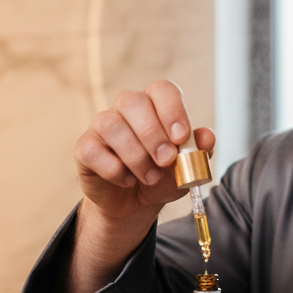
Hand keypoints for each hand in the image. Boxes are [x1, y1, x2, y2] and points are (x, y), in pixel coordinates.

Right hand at [74, 80, 214, 223]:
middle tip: (166, 161)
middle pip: (134, 102)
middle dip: (153, 134)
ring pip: (112, 126)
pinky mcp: (85, 147)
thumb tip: (207, 138)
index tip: (181, 138)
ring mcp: (102, 125)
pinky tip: (127, 180)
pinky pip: (94, 151)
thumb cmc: (161, 176)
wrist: (134, 203)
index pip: (162, 89)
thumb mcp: (185, 168)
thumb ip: (198, 151)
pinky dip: (114, 169)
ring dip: (136, 156)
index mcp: (154, 105)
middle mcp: (126, 108)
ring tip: (150, 177)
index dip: (172, 110)